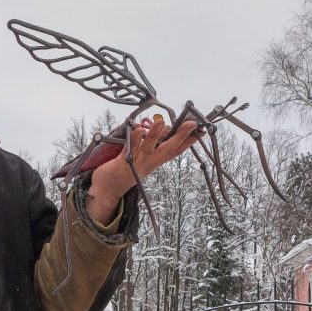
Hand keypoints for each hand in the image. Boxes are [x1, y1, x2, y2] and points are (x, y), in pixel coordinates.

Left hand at [86, 117, 203, 223]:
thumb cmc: (128, 168)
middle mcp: (150, 162)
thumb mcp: (145, 157)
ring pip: (149, 147)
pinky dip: (134, 140)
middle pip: (168, 149)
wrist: (109, 188)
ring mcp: (138, 162)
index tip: (202, 130)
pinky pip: (130, 149)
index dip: (190, 141)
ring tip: (161, 122)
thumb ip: (155, 144)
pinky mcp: (123, 162)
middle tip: (192, 124)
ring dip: (155, 135)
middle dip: (181, 136)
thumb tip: (165, 128)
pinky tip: (138, 129)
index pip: (177, 150)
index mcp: (156, 160)